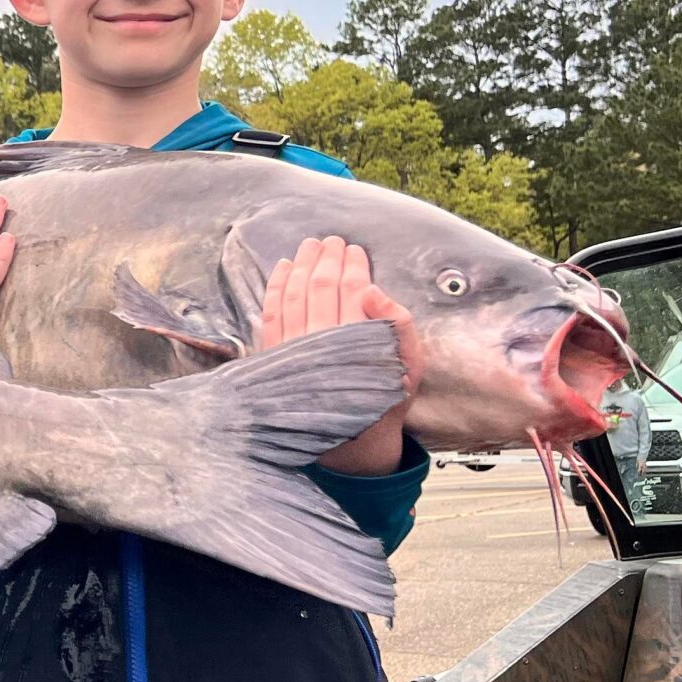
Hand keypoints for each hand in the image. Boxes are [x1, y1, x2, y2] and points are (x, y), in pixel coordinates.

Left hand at [259, 237, 419, 475]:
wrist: (354, 439)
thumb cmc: (386, 394)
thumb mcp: (409, 362)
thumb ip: (398, 324)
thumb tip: (371, 290)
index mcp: (357, 341)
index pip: (352, 289)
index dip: (353, 265)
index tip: (355, 250)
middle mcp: (323, 342)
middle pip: (321, 287)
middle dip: (328, 259)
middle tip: (332, 241)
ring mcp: (295, 349)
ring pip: (294, 295)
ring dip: (302, 265)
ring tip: (310, 246)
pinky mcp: (275, 356)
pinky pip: (272, 314)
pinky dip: (276, 287)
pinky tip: (283, 268)